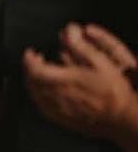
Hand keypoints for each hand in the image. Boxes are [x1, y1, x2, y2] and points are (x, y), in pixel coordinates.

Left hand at [24, 23, 137, 140]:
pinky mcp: (63, 120)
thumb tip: (70, 31)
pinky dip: (38, 97)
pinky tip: (44, 92)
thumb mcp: (101, 63)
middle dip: (29, 69)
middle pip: (31, 82)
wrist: (122, 118)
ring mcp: (59, 110)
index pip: (35, 69)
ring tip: (38, 74)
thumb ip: (82, 47)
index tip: (30, 52)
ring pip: (35, 95)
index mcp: (65, 80)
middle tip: (34, 60)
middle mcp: (58, 96)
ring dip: (32, 82)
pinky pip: (43, 109)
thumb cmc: (114, 92)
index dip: (28, 59)